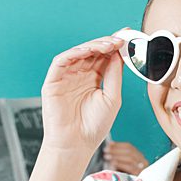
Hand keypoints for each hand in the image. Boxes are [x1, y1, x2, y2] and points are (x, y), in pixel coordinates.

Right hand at [42, 36, 122, 153]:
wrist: (76, 144)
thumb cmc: (94, 126)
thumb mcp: (112, 97)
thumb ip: (114, 74)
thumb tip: (119, 53)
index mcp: (93, 79)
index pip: (104, 57)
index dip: (115, 45)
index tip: (127, 35)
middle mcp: (79, 75)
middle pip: (92, 51)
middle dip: (106, 43)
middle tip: (120, 39)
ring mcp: (66, 77)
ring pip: (78, 53)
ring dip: (93, 45)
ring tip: (108, 45)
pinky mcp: (53, 82)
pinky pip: (61, 61)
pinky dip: (74, 52)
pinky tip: (88, 50)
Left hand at [102, 140, 149, 174]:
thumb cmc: (125, 179)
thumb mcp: (122, 167)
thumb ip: (118, 158)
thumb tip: (108, 148)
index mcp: (139, 157)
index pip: (130, 147)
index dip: (118, 145)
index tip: (109, 144)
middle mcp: (143, 161)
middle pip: (130, 151)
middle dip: (116, 150)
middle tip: (106, 150)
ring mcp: (143, 168)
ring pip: (130, 158)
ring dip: (117, 156)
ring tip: (107, 156)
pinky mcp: (140, 175)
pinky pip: (130, 167)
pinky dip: (120, 164)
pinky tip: (113, 163)